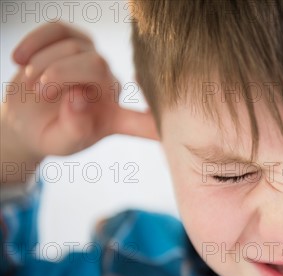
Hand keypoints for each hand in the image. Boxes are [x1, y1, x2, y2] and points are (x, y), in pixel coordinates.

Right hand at [1, 21, 158, 168]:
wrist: (27, 119)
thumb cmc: (52, 133)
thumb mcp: (61, 142)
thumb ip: (74, 128)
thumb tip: (79, 97)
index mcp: (116, 118)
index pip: (142, 122)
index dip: (153, 124)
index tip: (166, 128)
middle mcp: (111, 86)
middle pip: (97, 64)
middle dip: (62, 72)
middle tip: (41, 89)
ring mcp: (93, 60)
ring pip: (75, 46)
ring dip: (44, 62)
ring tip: (32, 84)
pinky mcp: (73, 41)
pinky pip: (58, 29)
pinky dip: (35, 41)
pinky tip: (18, 58)